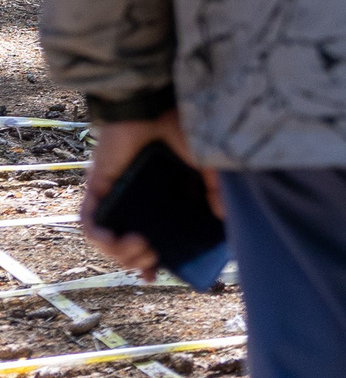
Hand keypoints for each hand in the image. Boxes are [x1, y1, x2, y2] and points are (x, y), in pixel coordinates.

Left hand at [82, 113, 220, 277]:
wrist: (154, 102)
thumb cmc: (183, 125)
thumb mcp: (209, 162)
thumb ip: (216, 190)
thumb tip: (223, 219)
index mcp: (164, 196)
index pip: (157, 234)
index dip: (156, 259)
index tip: (158, 275)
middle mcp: (137, 200)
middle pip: (127, 244)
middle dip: (138, 262)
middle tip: (152, 261)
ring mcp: (115, 196)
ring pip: (106, 240)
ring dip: (120, 255)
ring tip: (141, 250)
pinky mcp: (98, 188)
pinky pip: (90, 223)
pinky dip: (101, 238)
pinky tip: (118, 239)